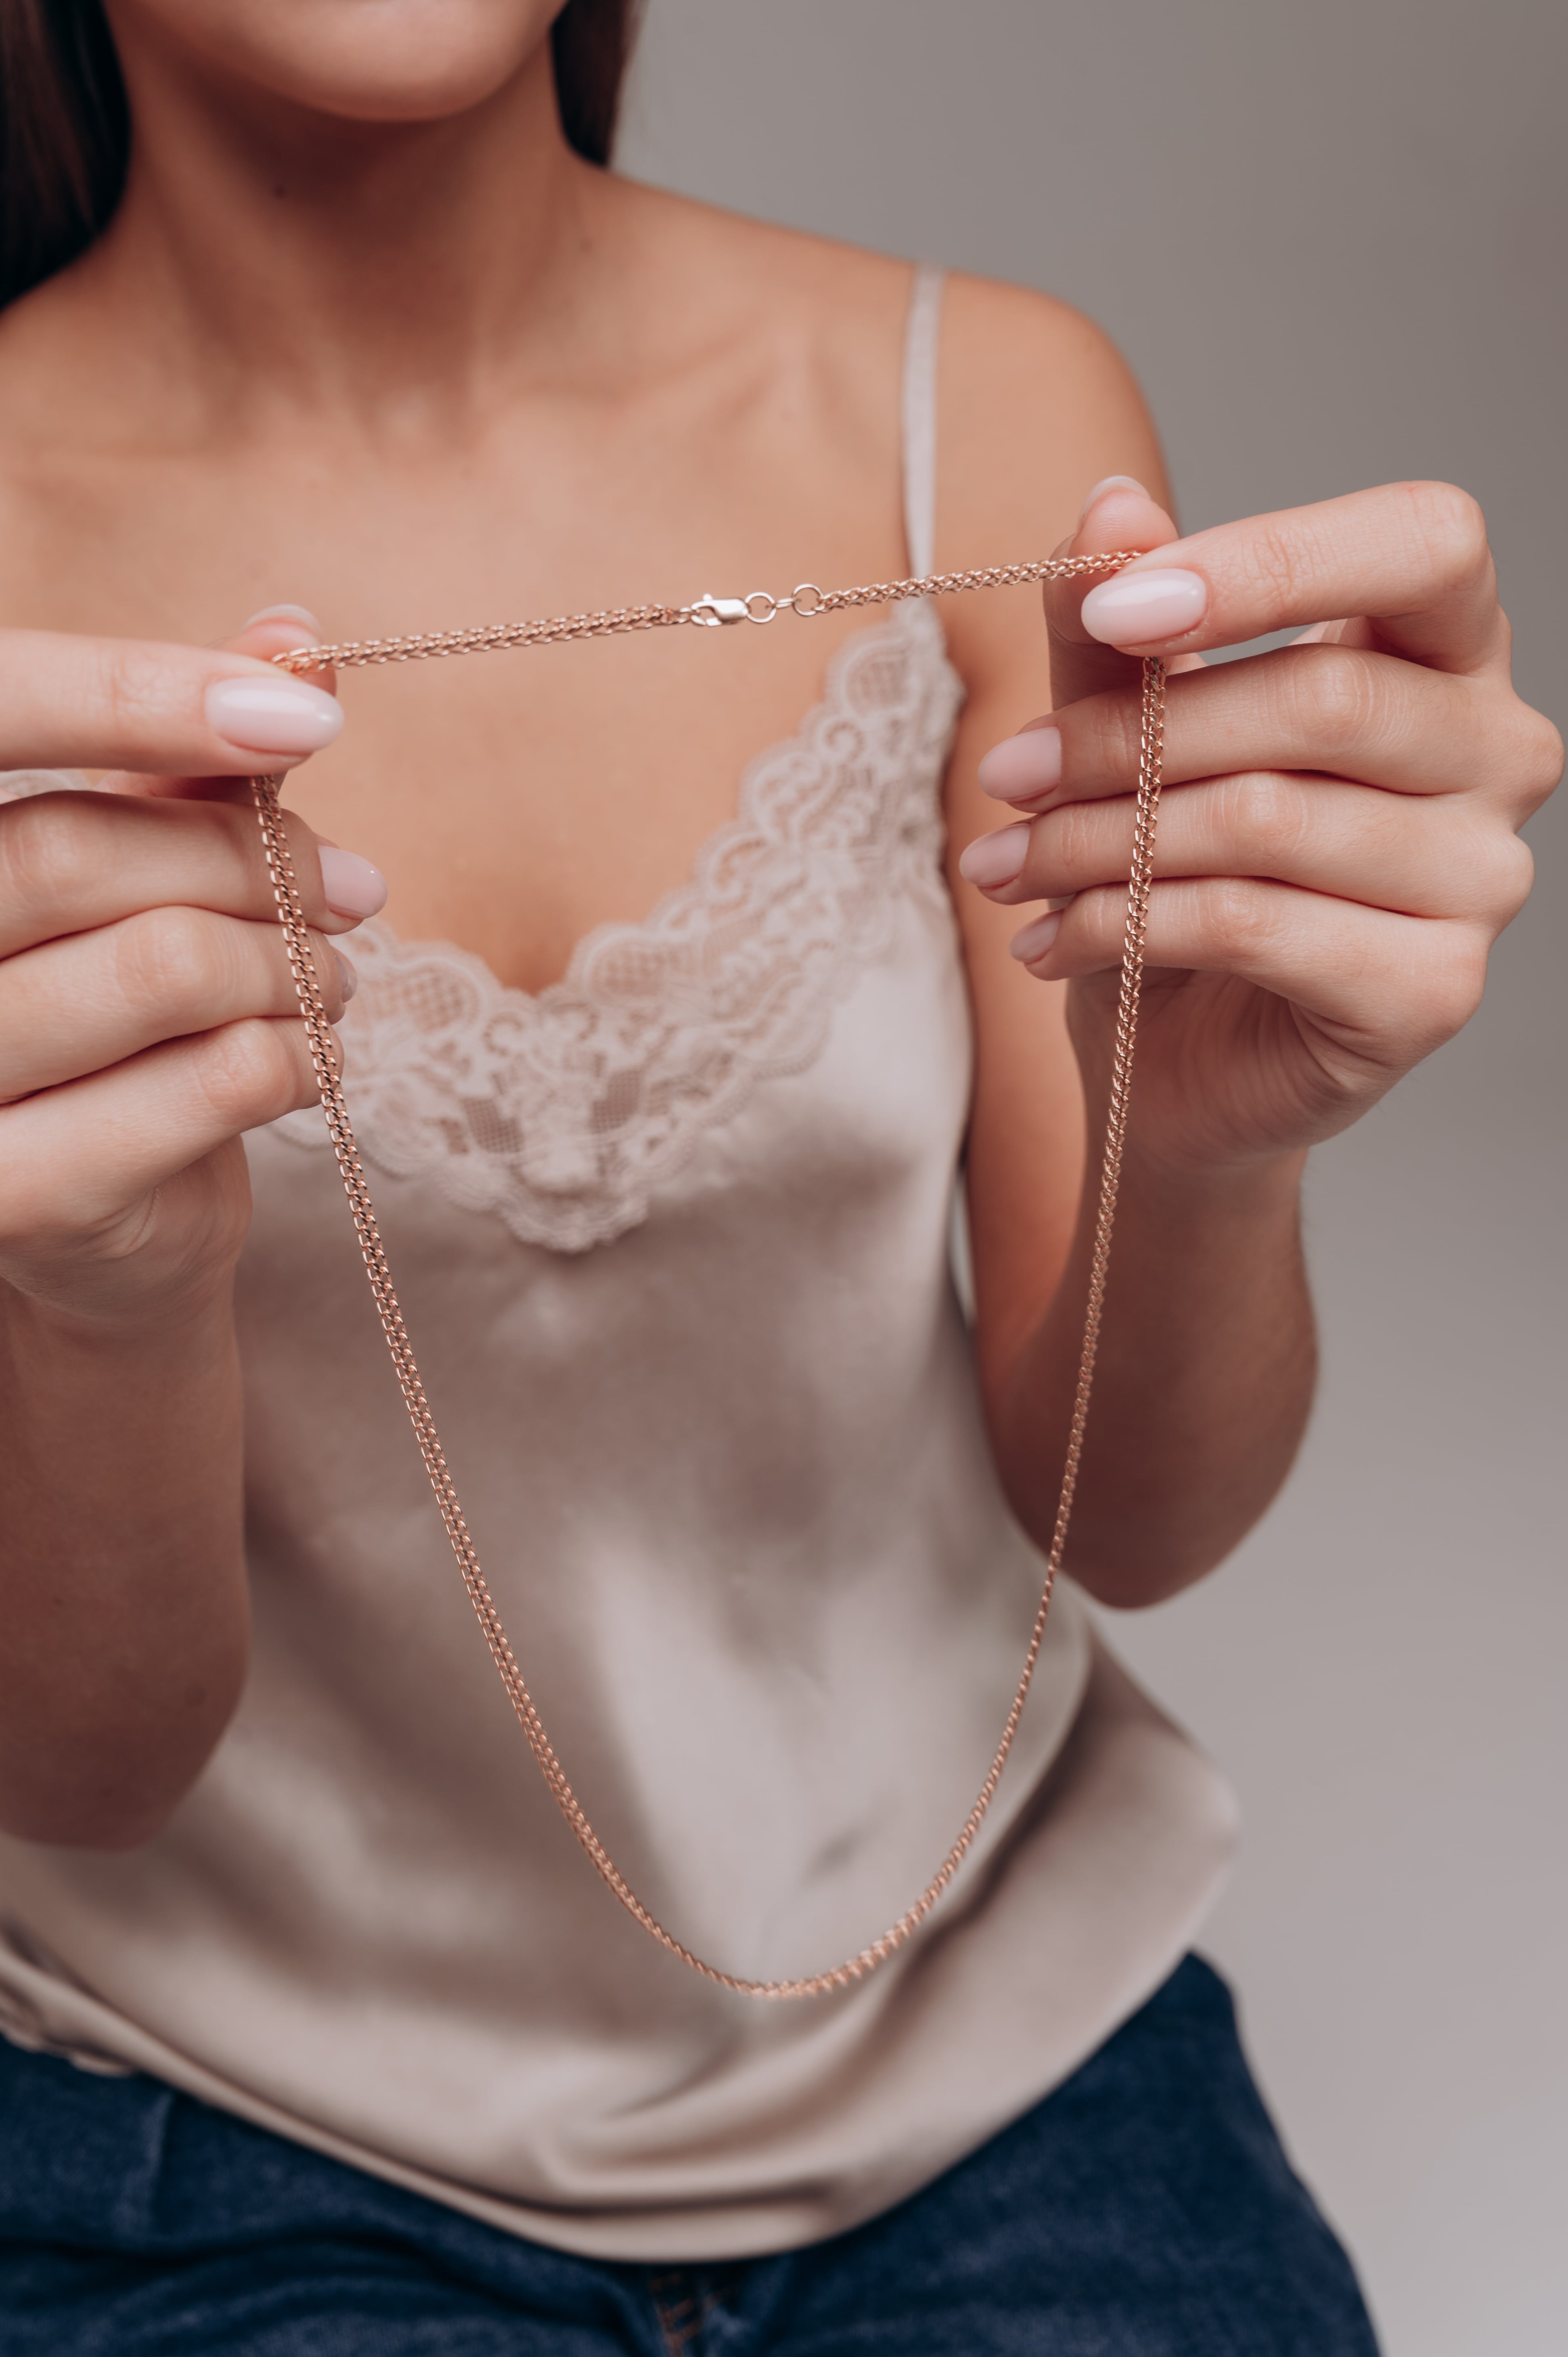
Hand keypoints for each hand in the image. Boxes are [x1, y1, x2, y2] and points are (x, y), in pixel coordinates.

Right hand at [0, 612, 377, 1324]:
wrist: (91, 1220)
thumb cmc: (103, 1019)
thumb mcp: (137, 874)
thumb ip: (195, 762)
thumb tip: (295, 634)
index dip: (137, 694)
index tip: (299, 712)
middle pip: (78, 851)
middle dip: (251, 860)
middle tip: (350, 889)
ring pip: (162, 968)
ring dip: (289, 967)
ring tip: (329, 980)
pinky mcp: (21, 1194)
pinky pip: (213, 1081)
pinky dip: (298, 1060)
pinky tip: (310, 1063)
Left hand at [959, 480, 1561, 1173]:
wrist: (1176, 1057)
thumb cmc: (1172, 870)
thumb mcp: (1125, 728)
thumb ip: (1118, 625)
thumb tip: (1112, 507)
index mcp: (1449, 651)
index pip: (1428, 542)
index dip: (1270, 560)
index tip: (1115, 610)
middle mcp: (1499, 754)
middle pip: (1321, 698)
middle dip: (1127, 737)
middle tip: (1006, 774)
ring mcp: (1481, 880)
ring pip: (1267, 820)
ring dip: (1098, 842)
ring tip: (1005, 867)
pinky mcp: (1431, 992)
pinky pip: (1255, 927)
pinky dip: (1124, 926)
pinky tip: (1053, 941)